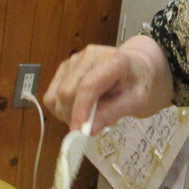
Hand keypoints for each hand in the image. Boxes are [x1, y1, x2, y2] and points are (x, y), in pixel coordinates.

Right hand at [43, 36, 172, 131]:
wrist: (135, 67)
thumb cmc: (137, 83)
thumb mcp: (136, 101)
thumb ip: (113, 112)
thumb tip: (88, 130)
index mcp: (112, 60)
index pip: (88, 85)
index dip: (80, 110)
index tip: (78, 132)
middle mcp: (89, 55)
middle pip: (67, 91)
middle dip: (73, 116)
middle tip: (86, 130)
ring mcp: (74, 60)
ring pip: (56, 95)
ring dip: (66, 114)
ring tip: (87, 116)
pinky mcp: (64, 68)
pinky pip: (52, 95)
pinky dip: (60, 109)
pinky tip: (77, 109)